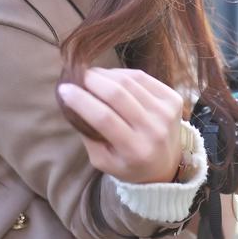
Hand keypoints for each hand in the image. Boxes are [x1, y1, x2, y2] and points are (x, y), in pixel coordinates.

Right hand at [56, 67, 184, 184]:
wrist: (166, 165)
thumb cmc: (128, 164)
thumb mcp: (103, 160)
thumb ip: (88, 135)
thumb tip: (73, 101)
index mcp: (135, 150)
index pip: (104, 118)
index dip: (81, 100)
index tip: (63, 89)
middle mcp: (154, 130)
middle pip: (118, 95)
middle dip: (92, 80)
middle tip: (77, 75)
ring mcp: (166, 113)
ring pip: (130, 81)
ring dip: (106, 74)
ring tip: (92, 75)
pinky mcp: (174, 99)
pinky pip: (143, 77)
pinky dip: (123, 73)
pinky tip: (111, 77)